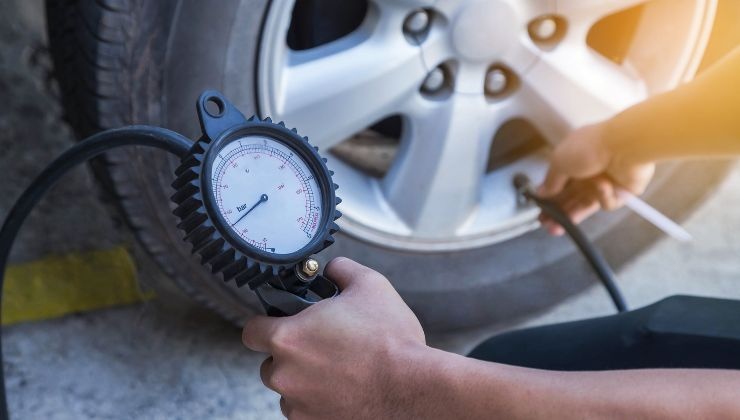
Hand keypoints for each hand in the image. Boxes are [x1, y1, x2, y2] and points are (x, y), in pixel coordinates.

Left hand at [242, 257, 426, 418]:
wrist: (414, 388)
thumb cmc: (390, 339)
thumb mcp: (369, 285)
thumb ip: (341, 269)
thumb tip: (332, 269)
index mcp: (288, 337)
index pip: (250, 331)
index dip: (265, 324)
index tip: (282, 323)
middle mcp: (284, 375)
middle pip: (270, 363)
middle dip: (290, 354)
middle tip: (321, 345)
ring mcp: (298, 404)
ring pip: (288, 389)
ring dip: (304, 379)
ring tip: (338, 369)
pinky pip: (305, 410)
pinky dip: (318, 401)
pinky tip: (344, 388)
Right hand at [537, 123, 654, 234]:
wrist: (625, 146)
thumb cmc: (589, 147)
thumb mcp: (559, 161)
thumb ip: (550, 181)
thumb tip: (541, 193)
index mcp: (572, 161)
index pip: (558, 185)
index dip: (549, 199)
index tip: (540, 211)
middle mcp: (587, 172)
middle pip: (570, 197)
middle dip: (558, 212)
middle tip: (547, 225)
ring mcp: (604, 183)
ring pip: (586, 205)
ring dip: (572, 215)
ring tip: (557, 228)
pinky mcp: (621, 193)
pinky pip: (606, 203)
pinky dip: (603, 196)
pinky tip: (604, 187)